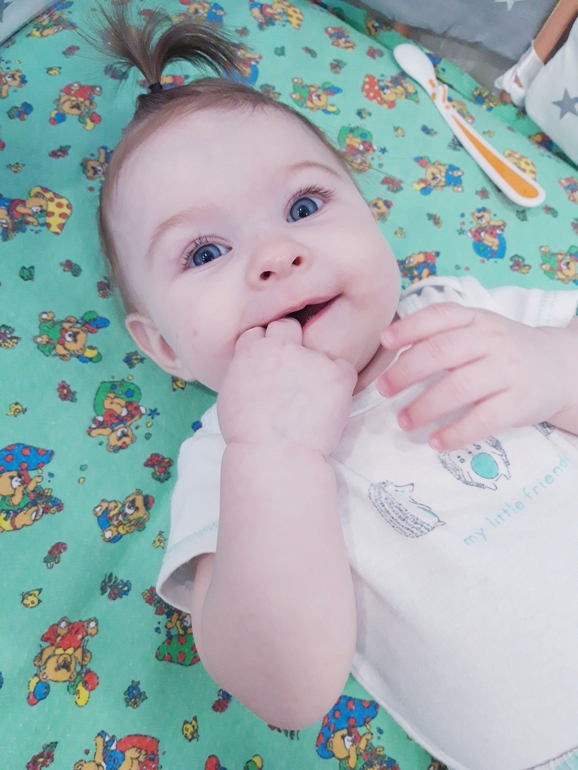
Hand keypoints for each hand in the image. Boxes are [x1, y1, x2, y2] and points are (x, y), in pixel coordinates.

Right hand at [218, 318, 356, 456]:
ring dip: (317, 365)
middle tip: (293, 371)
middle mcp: (281, 347)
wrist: (274, 455)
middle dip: (289, 342)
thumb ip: (245, 370)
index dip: (265, 345)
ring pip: (319, 348)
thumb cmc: (248, 435)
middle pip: (287, 326)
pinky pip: (345, 367)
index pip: (259, 331)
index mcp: (251, 351)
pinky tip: (329, 401)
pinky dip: (340, 381)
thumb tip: (255, 367)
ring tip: (312, 396)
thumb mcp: (230, 394)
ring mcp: (311, 359)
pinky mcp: (337, 374)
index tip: (270, 363)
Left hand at [377, 302, 575, 450]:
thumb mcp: (478, 331)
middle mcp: (492, 340)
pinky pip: (484, 420)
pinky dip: (456, 433)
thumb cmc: (503, 351)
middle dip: (406, 371)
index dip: (409, 327)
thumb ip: (441, 336)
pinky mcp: (520, 403)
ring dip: (425, 407)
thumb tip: (393, 354)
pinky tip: (436, 442)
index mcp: (476, 320)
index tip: (384, 341)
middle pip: (442, 351)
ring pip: (459, 387)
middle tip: (384, 389)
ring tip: (404, 421)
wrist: (559, 367)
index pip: (440, 316)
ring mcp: (508, 371)